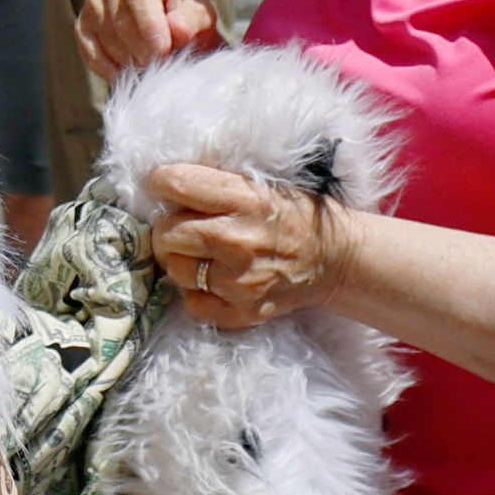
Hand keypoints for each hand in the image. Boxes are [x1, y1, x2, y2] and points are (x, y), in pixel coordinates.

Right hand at [75, 0, 220, 78]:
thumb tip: (177, 29)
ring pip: (104, 33)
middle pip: (119, 13)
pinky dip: (107, 68)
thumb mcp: (200, 17)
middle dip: (140, 46)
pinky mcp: (82, 23)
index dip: (149, 21)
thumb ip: (191, 21)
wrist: (170, 29)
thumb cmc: (186, 17)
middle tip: (161, 67)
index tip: (163, 49)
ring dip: (128, 59)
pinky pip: (88, 48)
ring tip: (150, 71)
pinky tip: (127, 77)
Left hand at [144, 161, 348, 330]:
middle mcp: (238, 240)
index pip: (176, 184)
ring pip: (175, 270)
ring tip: (201, 254)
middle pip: (166, 233)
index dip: (159, 183)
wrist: (335, 258)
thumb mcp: (258, 183)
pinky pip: (193, 304)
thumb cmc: (291, 215)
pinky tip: (214, 280)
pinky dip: (197, 293)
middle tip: (184, 226)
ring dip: (180, 260)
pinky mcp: (243, 312)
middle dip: (168, 227)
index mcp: (244, 198)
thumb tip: (163, 182)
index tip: (163, 187)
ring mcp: (240, 281)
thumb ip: (214, 183)